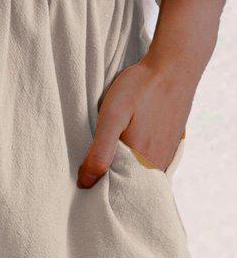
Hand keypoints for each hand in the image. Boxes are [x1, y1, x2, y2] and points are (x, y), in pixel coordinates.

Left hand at [76, 58, 190, 187]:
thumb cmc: (140, 88)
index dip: (100, 188)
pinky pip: (151, 163)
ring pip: (140, 174)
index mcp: (143, 163)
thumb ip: (100, 151)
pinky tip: (126, 146)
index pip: (117, 191)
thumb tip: (85, 183)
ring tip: (107, 156)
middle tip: (92, 168)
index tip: (86, 181)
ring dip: (124, 171)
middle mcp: (159, 164)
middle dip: (111, 181)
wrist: (173, 66)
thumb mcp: (112, 117)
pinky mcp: (171, 144)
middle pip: (130, 185)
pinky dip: (137, 162)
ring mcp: (167, 154)